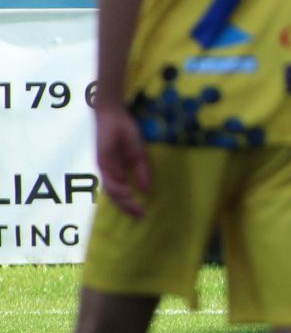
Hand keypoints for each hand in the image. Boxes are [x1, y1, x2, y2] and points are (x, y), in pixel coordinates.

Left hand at [96, 104, 149, 219]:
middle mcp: (109, 173)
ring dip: (123, 200)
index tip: (144, 215)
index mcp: (117, 172)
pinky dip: (117, 187)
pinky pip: (108, 177)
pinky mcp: (102, 161)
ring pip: (111, 190)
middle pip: (115, 196)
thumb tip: (147, 190)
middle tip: (141, 216)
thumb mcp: (138, 156)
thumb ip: (142, 172)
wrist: (114, 116)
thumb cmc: (126, 133)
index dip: (132, 205)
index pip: (123, 194)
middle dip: (128, 208)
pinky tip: (127, 192)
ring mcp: (104, 168)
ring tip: (135, 208)